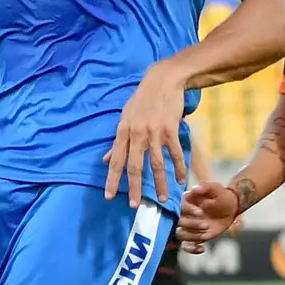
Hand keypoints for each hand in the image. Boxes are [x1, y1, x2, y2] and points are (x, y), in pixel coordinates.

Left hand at [104, 62, 187, 204]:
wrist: (163, 80)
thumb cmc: (142, 100)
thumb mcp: (125, 117)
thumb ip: (117, 141)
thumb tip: (104, 159)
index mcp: (123, 131)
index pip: (116, 160)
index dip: (112, 179)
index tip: (109, 196)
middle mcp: (136, 134)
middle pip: (135, 166)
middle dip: (134, 187)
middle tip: (134, 205)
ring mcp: (154, 132)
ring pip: (156, 164)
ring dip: (159, 183)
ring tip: (161, 198)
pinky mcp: (170, 129)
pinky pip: (175, 153)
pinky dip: (178, 167)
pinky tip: (180, 179)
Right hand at [177, 182, 240, 251]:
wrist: (229, 208)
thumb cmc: (221, 196)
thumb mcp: (216, 188)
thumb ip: (206, 186)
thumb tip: (194, 189)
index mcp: (185, 201)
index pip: (179, 205)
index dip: (188, 210)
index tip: (200, 212)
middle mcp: (182, 214)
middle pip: (178, 222)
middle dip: (191, 224)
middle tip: (206, 225)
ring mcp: (187, 226)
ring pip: (180, 234)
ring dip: (192, 236)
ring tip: (206, 234)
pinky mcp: (193, 236)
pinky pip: (186, 246)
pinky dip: (191, 249)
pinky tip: (202, 249)